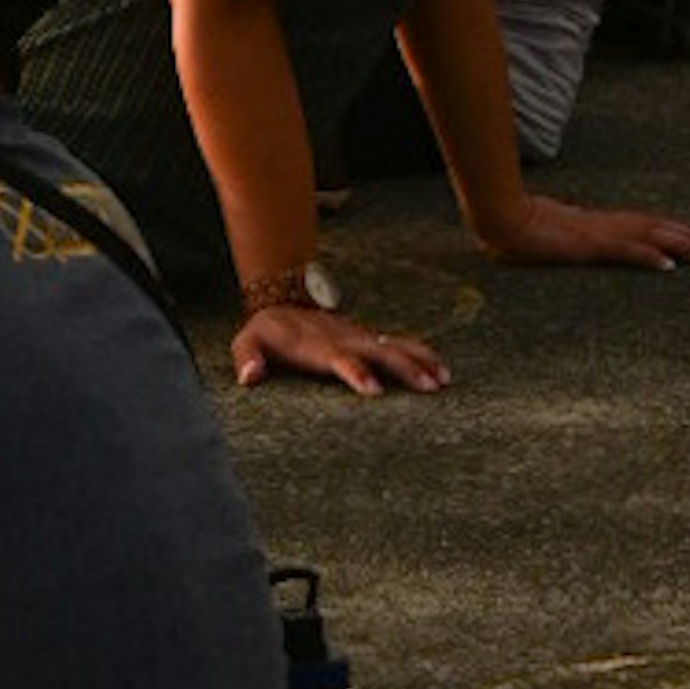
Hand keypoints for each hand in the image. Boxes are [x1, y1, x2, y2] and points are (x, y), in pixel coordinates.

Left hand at [230, 300, 450, 397]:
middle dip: (403, 368)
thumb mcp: (249, 340)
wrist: (283, 299)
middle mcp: (344, 339)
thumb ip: (247, 357)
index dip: (355, 371)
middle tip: (428, 387)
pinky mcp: (368, 339)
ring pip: (394, 346)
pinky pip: (400, 345)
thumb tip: (249, 378)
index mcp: (316, 345)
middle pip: (377, 352)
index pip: (339, 358)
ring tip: (442, 381)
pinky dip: (422, 355)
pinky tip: (442, 372)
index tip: (372, 390)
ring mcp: (359, 337)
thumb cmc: (267, 331)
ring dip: (419, 361)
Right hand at [480, 195, 689, 273]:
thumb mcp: (545, 234)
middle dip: (685, 237)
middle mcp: (600, 225)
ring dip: (678, 245)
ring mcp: (595, 233)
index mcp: (593, 223)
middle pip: (652, 227)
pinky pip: (623, 251)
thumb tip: (564, 239)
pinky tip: (668, 266)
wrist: (496, 217)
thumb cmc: (513, 227)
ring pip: (646, 236)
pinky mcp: (586, 245)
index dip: (668, 229)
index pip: (639, 223)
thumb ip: (559, 235)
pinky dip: (648, 256)